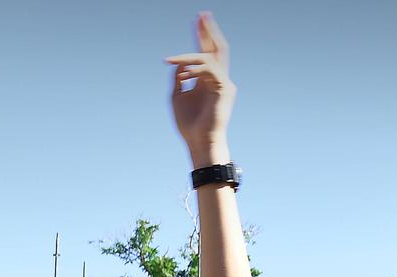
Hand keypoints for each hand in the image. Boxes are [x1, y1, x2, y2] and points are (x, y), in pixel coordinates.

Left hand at [166, 13, 234, 163]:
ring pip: (209, 57)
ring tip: (171, 61)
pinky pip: (210, 69)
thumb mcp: (177, 96)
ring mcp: (223, 83)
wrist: (199, 141)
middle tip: (201, 14)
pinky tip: (184, 74)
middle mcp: (217, 79)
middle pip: (216, 48)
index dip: (201, 36)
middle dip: (208, 31)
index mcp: (205, 80)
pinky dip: (195, 68)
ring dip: (188, 56)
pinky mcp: (225, 88)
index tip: (197, 20)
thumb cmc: (189, 124)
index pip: (205, 52)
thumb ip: (179, 78)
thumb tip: (178, 65)